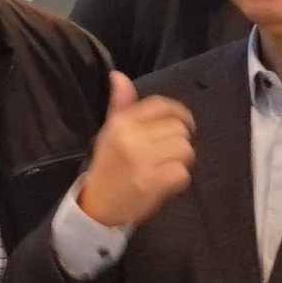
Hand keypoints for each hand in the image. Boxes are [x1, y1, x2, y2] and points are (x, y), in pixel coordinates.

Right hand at [71, 72, 195, 235]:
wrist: (97, 206)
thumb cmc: (107, 166)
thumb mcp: (109, 133)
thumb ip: (120, 105)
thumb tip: (119, 75)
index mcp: (122, 123)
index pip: (162, 106)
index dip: (180, 113)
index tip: (183, 123)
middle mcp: (132, 138)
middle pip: (179, 128)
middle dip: (180, 140)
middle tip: (169, 152)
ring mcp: (143, 161)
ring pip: (185, 149)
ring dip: (181, 160)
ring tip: (167, 166)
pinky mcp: (153, 183)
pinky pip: (182, 173)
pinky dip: (178, 179)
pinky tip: (166, 181)